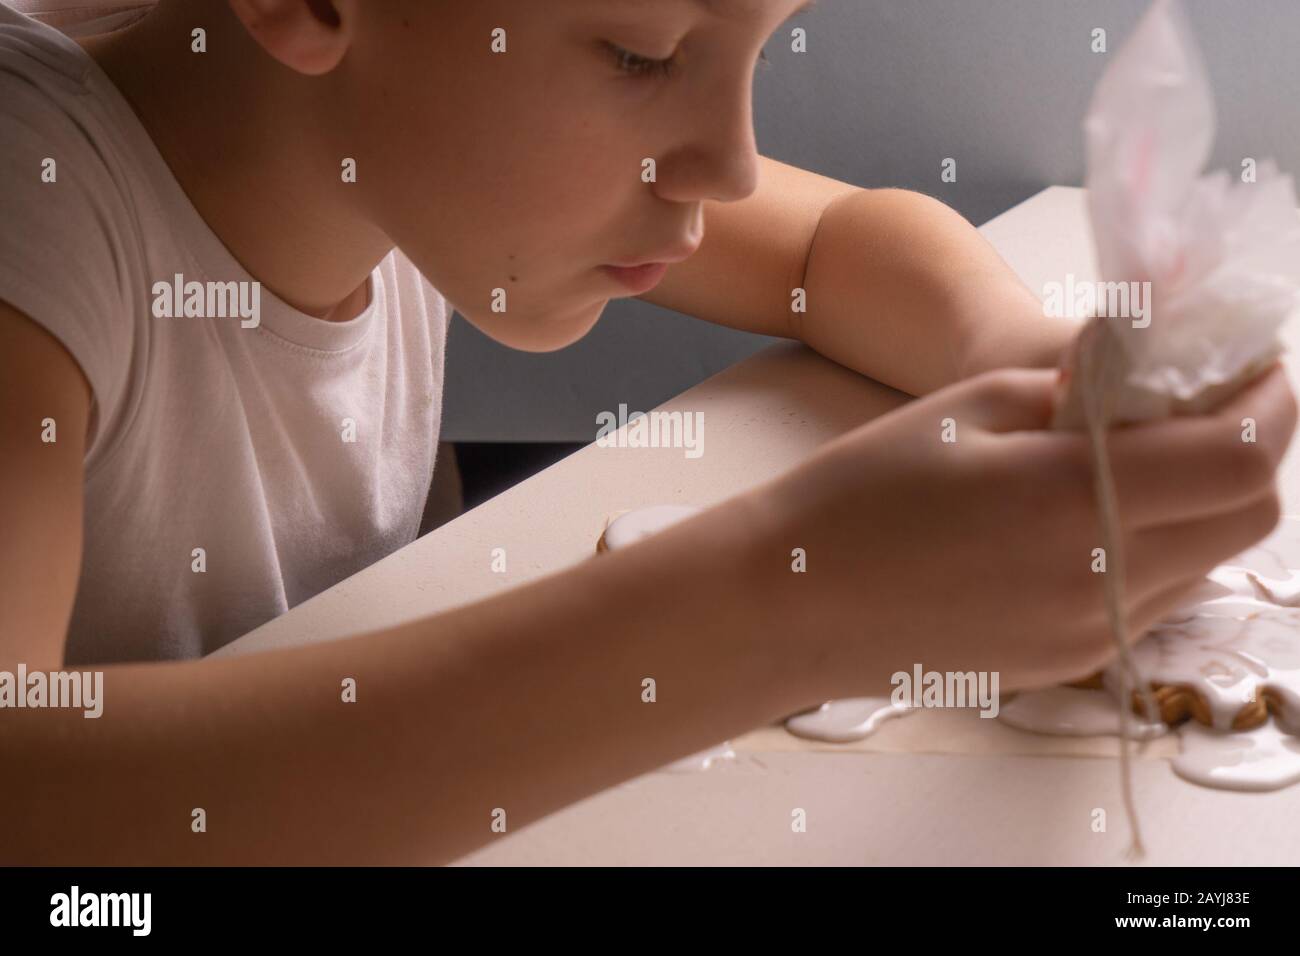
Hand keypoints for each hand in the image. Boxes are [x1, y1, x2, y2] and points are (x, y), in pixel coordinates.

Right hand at [742, 364, 1297, 698]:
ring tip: (1140, 461)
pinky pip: (1152, 600)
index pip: (1241, 455)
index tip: (1256, 367)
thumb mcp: (969, 408)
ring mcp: (1087, 634)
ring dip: (1203, 501)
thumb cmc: (860, 492)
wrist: (791, 600)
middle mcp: (1101, 583)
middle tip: (1202, 406)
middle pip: (1248, 516)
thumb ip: (1080, 389)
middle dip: (1249, 449)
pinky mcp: (1065, 661)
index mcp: (1074, 502)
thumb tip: (1151, 378)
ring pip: (1207, 562)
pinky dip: (1157, 548)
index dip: (1271, 401)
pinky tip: (1094, 518)